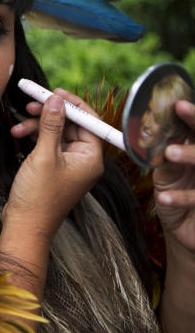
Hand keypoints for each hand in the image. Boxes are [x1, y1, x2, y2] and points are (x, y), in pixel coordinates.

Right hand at [4, 90, 104, 239]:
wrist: (25, 225)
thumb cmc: (38, 196)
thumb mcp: (44, 156)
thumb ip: (51, 126)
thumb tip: (56, 100)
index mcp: (91, 158)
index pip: (90, 121)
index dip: (73, 104)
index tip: (54, 92)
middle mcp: (84, 160)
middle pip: (71, 125)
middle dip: (50, 114)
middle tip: (32, 103)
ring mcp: (69, 165)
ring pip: (56, 134)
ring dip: (38, 127)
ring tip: (18, 127)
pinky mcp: (54, 169)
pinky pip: (48, 145)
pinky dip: (34, 138)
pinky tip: (19, 135)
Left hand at [153, 99, 194, 256]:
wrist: (189, 228)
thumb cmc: (179, 192)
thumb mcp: (170, 170)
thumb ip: (164, 150)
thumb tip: (142, 127)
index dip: (193, 116)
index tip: (178, 104)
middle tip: (179, 111)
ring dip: (191, 155)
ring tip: (170, 152)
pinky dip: (181, 198)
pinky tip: (163, 198)